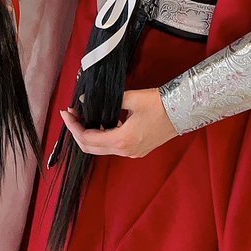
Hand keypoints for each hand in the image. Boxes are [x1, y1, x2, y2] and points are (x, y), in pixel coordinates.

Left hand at [60, 89, 178, 158]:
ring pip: (102, 148)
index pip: (87, 139)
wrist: (184, 111)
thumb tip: (86, 99)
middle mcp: (125, 151)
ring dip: (89, 134)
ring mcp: (133, 152)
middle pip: (91, 148)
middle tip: (71, 114)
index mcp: (122, 140)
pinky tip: (101, 121)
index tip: (66, 112)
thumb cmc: (160, 104)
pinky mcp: (138, 149)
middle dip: (77, 131)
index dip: (73, 126)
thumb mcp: (132, 98)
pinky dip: (102, 136)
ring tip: (83, 116)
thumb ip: (108, 100)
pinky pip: (114, 146)